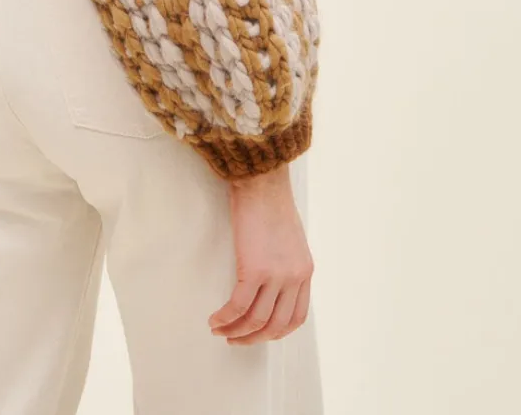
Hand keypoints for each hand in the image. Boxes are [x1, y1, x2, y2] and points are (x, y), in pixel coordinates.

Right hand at [208, 162, 313, 343]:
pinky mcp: (254, 269)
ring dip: (236, 331)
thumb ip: (286, 263)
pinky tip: (214, 319)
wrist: (262, 181)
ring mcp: (276, 275)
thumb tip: (272, 283)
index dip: (275, 331)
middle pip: (276, 325)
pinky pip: (238, 305)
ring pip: (256, 320)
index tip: (258, 333)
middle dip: (254, 338)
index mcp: (305, 271)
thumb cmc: (271, 201)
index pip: (296, 317)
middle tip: (235, 339)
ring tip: (220, 331)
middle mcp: (295, 277)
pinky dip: (225, 316)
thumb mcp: (290, 238)